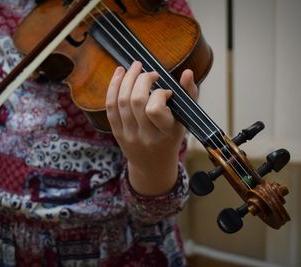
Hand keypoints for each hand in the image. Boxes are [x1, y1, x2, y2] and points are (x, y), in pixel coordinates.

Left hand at [106, 61, 197, 194]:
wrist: (153, 165)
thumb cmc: (172, 138)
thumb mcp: (185, 120)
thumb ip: (190, 95)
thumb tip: (188, 72)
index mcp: (166, 133)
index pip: (154, 109)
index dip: (159, 94)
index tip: (166, 92)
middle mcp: (145, 136)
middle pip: (136, 101)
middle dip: (141, 79)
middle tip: (150, 73)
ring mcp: (129, 135)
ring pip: (121, 101)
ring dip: (127, 79)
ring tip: (135, 67)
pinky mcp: (117, 133)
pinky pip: (110, 107)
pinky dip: (113, 87)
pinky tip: (119, 74)